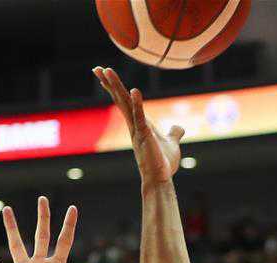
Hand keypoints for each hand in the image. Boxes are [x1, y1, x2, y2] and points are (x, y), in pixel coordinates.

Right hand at [93, 67, 183, 188]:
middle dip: (109, 84)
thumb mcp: (172, 144)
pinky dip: (138, 104)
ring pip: (125, 105)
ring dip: (116, 87)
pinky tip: (134, 90)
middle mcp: (134, 126)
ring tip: (107, 71)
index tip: (106, 75)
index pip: (125, 102)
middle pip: (120, 100)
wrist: (161, 180)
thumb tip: (179, 127)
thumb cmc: (163, 164)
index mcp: (139, 124)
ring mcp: (138, 131)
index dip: (116, 88)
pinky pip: (140, 117)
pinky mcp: (145, 137)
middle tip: (97, 69)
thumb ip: (174, 133)